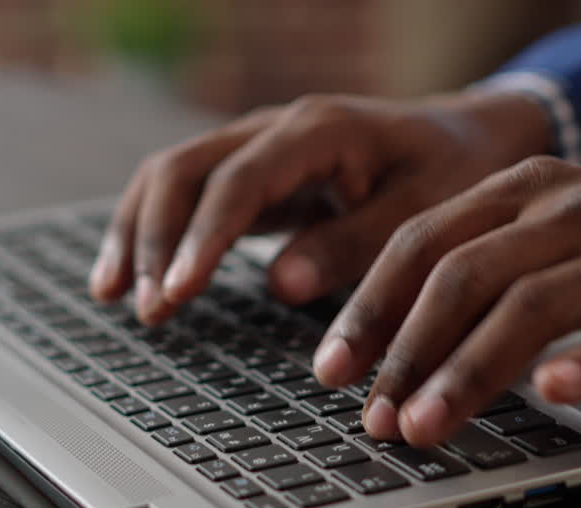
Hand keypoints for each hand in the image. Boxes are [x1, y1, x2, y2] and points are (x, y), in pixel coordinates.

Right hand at [88, 90, 553, 323]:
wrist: (468, 138)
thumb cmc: (452, 174)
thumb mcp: (423, 212)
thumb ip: (354, 244)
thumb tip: (280, 282)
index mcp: (319, 130)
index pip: (239, 181)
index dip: (202, 238)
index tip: (177, 291)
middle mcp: (276, 128)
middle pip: (184, 169)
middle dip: (155, 239)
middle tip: (147, 308)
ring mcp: (257, 146)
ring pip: (171, 175)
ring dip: (137, 232)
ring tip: (112, 294)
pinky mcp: (251, 172)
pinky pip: (184, 192)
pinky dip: (150, 230)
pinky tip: (128, 274)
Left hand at [312, 157, 580, 446]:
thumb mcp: (544, 238)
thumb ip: (474, 274)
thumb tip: (386, 350)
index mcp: (520, 191)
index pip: (421, 243)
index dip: (368, 309)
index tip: (331, 369)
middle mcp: (565, 210)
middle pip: (462, 276)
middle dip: (405, 352)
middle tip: (375, 415)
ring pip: (529, 306)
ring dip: (468, 372)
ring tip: (426, 426)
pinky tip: (552, 394)